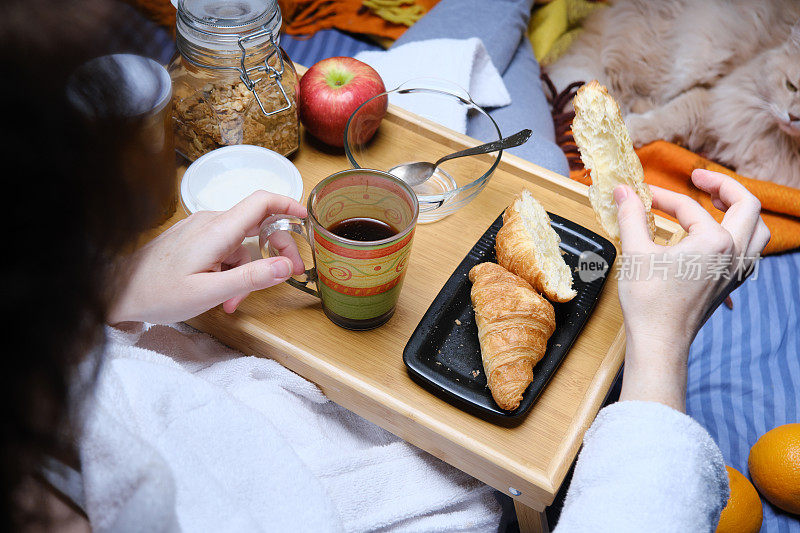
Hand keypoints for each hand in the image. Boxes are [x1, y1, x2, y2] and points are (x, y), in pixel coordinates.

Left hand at [109, 191, 306, 324]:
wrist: (117, 292)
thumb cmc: (157, 293)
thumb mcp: (208, 292)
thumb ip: (250, 278)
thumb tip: (285, 266)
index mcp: (217, 230)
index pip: (261, 202)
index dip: (289, 205)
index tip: (308, 219)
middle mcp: (210, 223)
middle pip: (257, 225)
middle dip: (276, 250)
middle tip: (290, 275)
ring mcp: (201, 230)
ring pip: (241, 245)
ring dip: (248, 271)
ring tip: (236, 302)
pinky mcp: (194, 240)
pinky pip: (224, 250)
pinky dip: (231, 271)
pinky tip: (222, 296)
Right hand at [615, 169, 769, 410]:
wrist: (659, 342)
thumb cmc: (649, 300)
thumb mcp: (636, 252)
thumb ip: (631, 215)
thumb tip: (623, 190)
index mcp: (715, 242)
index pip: (688, 207)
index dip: (661, 196)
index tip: (640, 194)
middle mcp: (735, 253)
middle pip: (746, 205)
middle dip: (723, 186)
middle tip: (699, 178)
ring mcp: (737, 271)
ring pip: (757, 230)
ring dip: (741, 211)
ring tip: (717, 202)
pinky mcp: (731, 284)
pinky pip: (750, 252)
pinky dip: (740, 235)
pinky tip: (718, 237)